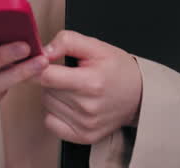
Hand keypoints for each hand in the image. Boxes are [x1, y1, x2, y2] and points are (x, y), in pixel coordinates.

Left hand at [38, 30, 143, 144]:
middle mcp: (87, 108)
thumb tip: (43, 51)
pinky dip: (55, 113)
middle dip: (51, 79)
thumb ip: (68, 42)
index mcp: (91, 83)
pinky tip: (70, 104)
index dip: (39, 67)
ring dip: (53, 95)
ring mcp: (85, 125)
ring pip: (47, 105)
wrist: (140, 95)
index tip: (42, 62)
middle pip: (46, 90)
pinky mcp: (83, 137)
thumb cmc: (119, 69)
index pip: (47, 77)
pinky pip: (50, 123)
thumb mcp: (97, 47)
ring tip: (73, 88)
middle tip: (68, 74)